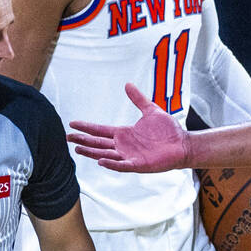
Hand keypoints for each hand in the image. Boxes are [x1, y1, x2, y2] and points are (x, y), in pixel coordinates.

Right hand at [68, 83, 190, 172]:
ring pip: (106, 155)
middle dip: (83, 141)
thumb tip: (127, 84)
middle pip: (98, 143)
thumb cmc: (168, 130)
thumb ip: (138, 99)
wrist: (183, 143)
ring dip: (92, 153)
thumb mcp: (150, 110)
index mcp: (124, 134)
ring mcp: (129, 156)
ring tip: (78, 149)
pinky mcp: (138, 165)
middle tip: (67, 138)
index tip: (72, 124)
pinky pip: (122, 165)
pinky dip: (112, 163)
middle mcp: (124, 146)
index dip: (87, 128)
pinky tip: (101, 160)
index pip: (100, 130)